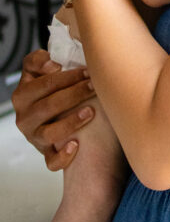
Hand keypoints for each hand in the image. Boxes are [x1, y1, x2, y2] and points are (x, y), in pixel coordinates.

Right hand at [12, 49, 96, 169]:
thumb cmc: (49, 89)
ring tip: (91, 112)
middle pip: (50, 106)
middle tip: (95, 86)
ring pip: (50, 133)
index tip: (88, 71)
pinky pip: (51, 161)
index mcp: (22, 95)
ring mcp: (34, 137)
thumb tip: (53, 64)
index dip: (68, 77)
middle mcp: (24, 118)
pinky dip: (62, 156)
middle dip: (75, 94)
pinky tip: (76, 145)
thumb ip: (39, 60)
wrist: (49, 115)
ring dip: (72, 122)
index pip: (44, 84)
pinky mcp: (45, 153)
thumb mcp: (38, 71)